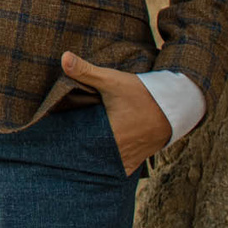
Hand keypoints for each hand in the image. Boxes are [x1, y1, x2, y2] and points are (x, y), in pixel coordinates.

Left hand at [62, 51, 172, 174]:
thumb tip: (63, 57)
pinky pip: (115, 170)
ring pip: (101, 165)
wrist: (175, 105)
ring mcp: (127, 159)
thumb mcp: (113, 80)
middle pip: (88, 158)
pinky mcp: (135, 162)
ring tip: (75, 155)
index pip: (77, 146)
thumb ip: (86, 70)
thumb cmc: (142, 93)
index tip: (52, 140)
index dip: (64, 144)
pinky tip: (94, 163)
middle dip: (75, 154)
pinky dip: (105, 167)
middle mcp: (117, 152)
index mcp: (108, 136)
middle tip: (59, 148)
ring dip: (90, 161)